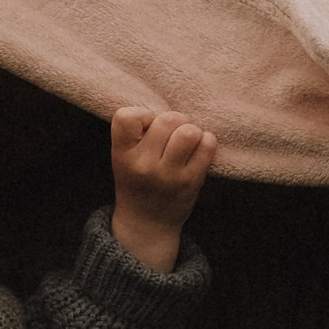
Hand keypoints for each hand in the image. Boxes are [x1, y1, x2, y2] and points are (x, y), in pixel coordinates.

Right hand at [108, 107, 215, 272]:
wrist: (146, 224)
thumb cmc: (137, 183)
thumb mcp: (123, 158)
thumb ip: (136, 134)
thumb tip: (165, 105)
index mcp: (121, 155)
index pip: (126, 116)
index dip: (142, 114)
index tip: (147, 127)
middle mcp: (143, 165)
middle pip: (166, 119)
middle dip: (174, 120)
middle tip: (173, 132)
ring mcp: (168, 175)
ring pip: (188, 131)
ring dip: (191, 131)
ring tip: (186, 140)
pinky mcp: (191, 182)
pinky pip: (207, 145)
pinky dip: (206, 141)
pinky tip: (198, 149)